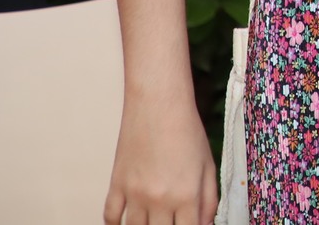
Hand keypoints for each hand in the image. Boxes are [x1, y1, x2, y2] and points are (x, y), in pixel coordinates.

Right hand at [102, 95, 215, 224]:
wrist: (159, 105)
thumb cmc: (187, 131)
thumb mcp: (208, 165)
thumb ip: (209, 199)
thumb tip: (206, 224)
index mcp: (187, 196)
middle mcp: (159, 200)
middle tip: (170, 220)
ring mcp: (134, 194)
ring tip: (152, 220)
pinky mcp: (116, 185)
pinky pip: (110, 217)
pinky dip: (115, 224)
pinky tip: (124, 222)